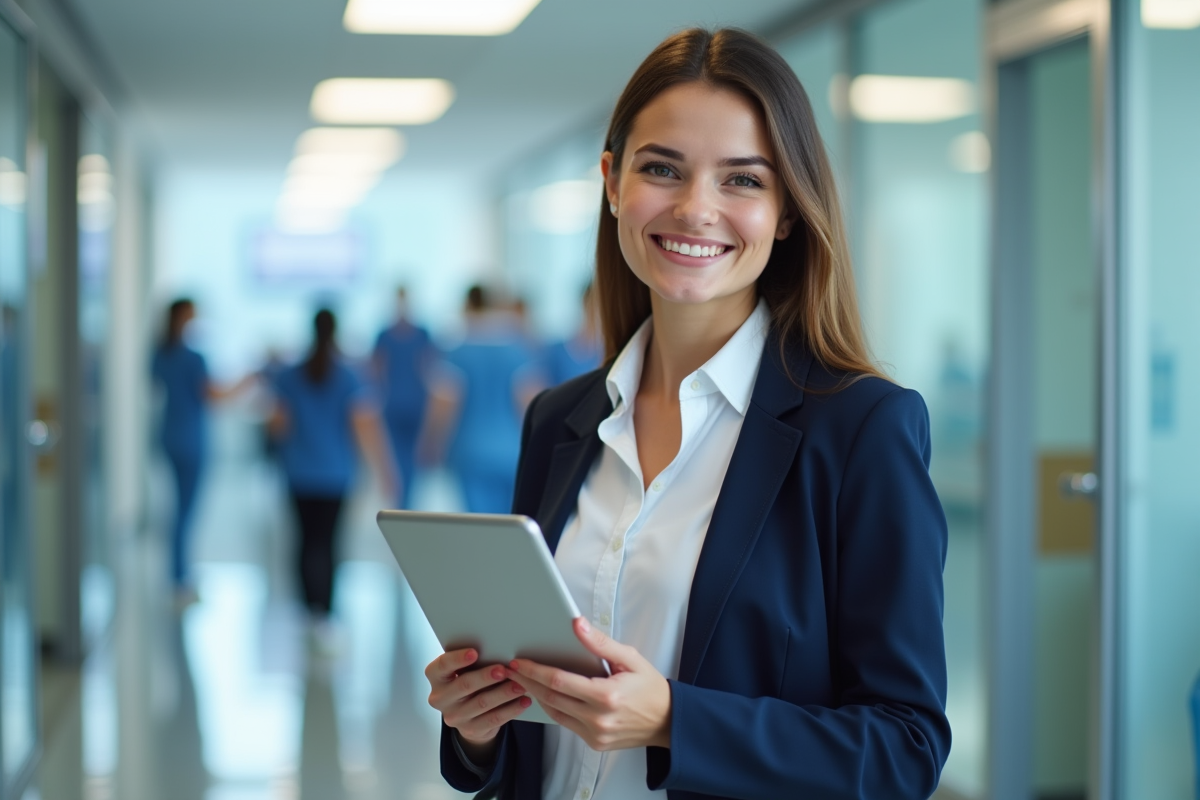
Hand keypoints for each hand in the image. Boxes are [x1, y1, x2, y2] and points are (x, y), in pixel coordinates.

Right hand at [426, 648, 532, 750]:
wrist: (468, 714)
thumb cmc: (468, 681)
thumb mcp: (464, 669)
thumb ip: (472, 661)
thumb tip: (497, 648)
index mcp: (436, 677)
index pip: (443, 665)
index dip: (457, 658)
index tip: (474, 652)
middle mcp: (440, 697)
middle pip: (464, 684)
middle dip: (486, 676)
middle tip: (504, 670)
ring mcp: (454, 716)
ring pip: (481, 703)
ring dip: (503, 693)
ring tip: (520, 685)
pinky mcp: (469, 729)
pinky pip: (492, 719)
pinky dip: (510, 709)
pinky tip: (523, 701)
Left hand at [507, 618, 670, 750]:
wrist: (667, 721)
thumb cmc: (650, 688)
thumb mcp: (630, 658)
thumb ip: (601, 643)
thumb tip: (577, 625)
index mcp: (607, 696)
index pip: (559, 681)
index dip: (535, 671)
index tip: (518, 661)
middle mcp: (598, 718)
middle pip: (550, 698)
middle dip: (527, 682)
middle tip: (509, 669)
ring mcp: (595, 734)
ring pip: (554, 713)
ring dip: (535, 695)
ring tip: (521, 679)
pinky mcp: (594, 743)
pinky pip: (565, 723)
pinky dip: (552, 708)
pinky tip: (544, 694)